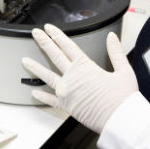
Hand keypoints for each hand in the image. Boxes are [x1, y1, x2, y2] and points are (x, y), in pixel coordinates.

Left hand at [23, 24, 137, 133]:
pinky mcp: (67, 106)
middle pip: (54, 55)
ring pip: (47, 76)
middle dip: (44, 42)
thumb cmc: (123, 98)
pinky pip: (51, 101)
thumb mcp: (124, 70)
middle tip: (35, 34)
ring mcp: (67, 92)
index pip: (67, 46)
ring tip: (25, 61)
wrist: (120, 120)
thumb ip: (116, 52)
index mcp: (85, 67)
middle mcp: (72, 77)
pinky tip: (34, 93)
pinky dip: (42, 97)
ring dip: (35, 68)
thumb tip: (112, 37)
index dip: (57, 35)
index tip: (49, 28)